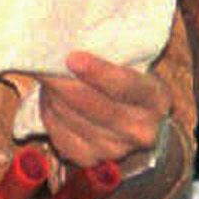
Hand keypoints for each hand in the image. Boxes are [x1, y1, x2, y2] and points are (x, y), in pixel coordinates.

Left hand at [34, 49, 168, 170]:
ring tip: (47, 78)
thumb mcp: (134, 65)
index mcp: (156, 98)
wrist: (137, 122)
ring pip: (72, 120)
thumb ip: (113, 55)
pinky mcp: (91, 161)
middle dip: (63, 85)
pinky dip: (50, 115)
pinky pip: (60, 136)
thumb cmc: (129, 83)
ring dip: (53, 97)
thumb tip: (72, 38)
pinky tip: (50, 100)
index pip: (126, 86)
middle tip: (43, 65)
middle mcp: (141, 130)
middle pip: (94, 107)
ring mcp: (116, 150)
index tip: (71, 58)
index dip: (98, 73)